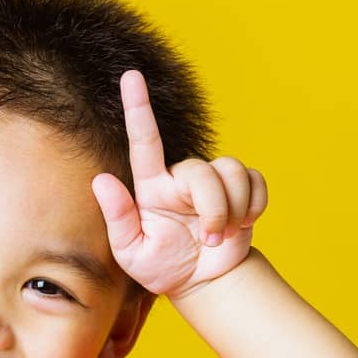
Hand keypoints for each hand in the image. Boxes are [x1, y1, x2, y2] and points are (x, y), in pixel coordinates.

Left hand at [90, 69, 267, 299]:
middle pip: (203, 172)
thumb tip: (101, 180)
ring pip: (232, 171)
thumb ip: (118, 219)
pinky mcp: (242, 188)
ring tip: (222, 236)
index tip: (130, 76)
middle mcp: (182, 177)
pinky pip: (256, 180)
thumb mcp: (132, 253)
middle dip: (213, 209)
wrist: (204, 282)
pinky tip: (243, 224)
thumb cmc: (163, 268)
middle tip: (210, 240)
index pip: (144, 142)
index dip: (137, 108)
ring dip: (234, 210)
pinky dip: (255, 205)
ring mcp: (213, 181)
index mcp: (152, 188)